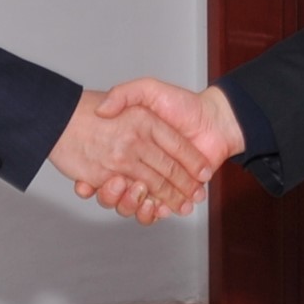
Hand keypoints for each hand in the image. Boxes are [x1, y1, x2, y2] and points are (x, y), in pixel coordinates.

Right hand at [89, 80, 245, 218]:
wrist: (215, 121)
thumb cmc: (183, 104)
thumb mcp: (148, 90)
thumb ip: (125, 94)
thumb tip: (102, 110)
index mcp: (126, 144)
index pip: (102, 164)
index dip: (92, 175)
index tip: (88, 179)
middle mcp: (135, 163)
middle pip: (115, 188)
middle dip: (113, 191)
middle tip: (118, 182)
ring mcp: (151, 180)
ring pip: (130, 203)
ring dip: (130, 204)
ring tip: (140, 193)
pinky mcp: (167, 194)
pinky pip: (152, 211)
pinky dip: (151, 213)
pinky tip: (155, 206)